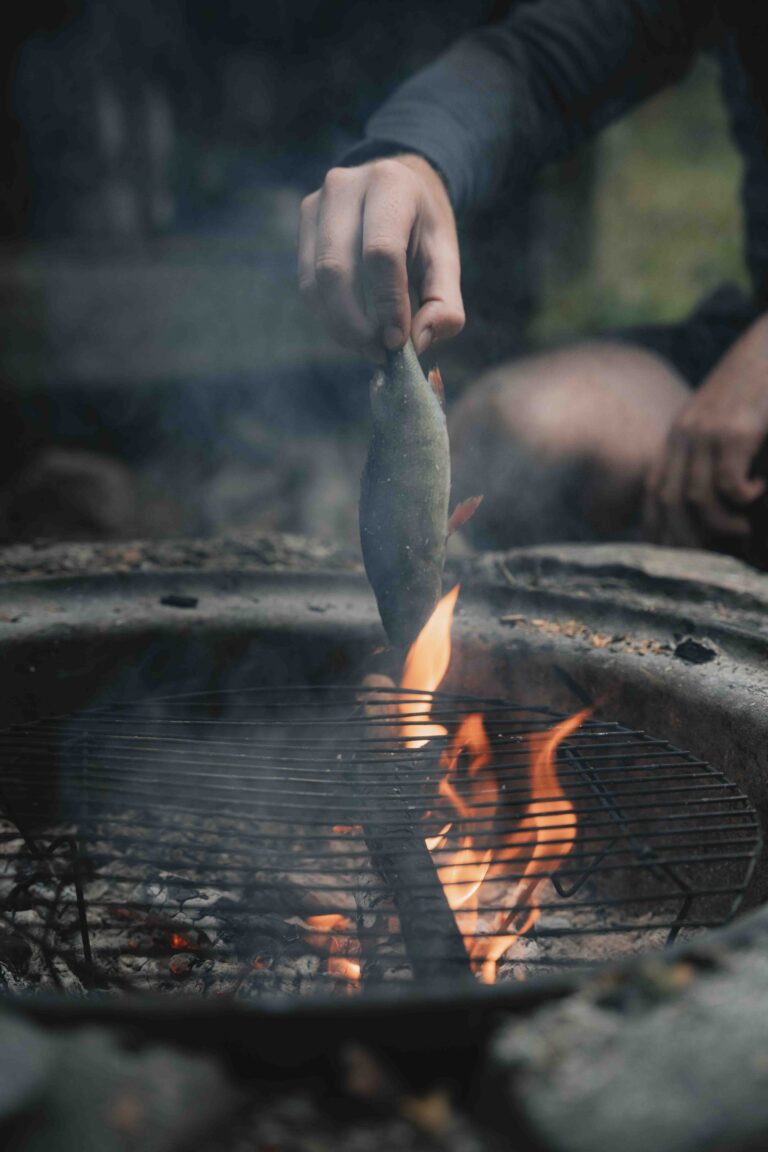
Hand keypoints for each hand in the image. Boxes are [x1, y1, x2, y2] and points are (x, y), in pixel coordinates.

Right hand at [298, 154, 464, 356]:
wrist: (398, 186)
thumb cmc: (424, 227)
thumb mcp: (446, 258)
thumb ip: (445, 303)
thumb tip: (419, 342)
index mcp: (392, 184)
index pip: (381, 252)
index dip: (388, 302)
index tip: (397, 341)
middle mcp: (346, 186)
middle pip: (336, 268)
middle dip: (355, 323)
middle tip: (378, 353)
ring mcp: (318, 202)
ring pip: (315, 279)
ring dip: (339, 325)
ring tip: (367, 347)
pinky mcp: (304, 221)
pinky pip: (307, 281)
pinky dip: (327, 314)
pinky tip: (351, 329)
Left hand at [645, 314, 767, 546]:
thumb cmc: (754, 385)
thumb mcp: (720, 418)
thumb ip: (706, 452)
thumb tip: (709, 497)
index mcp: (676, 436)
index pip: (653, 492)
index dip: (659, 528)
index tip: (675, 553)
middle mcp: (683, 436)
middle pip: (668, 503)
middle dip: (687, 539)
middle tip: (714, 556)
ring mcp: (708, 433)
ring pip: (697, 500)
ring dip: (720, 525)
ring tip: (743, 531)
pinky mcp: (737, 431)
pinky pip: (729, 483)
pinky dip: (744, 498)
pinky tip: (761, 490)